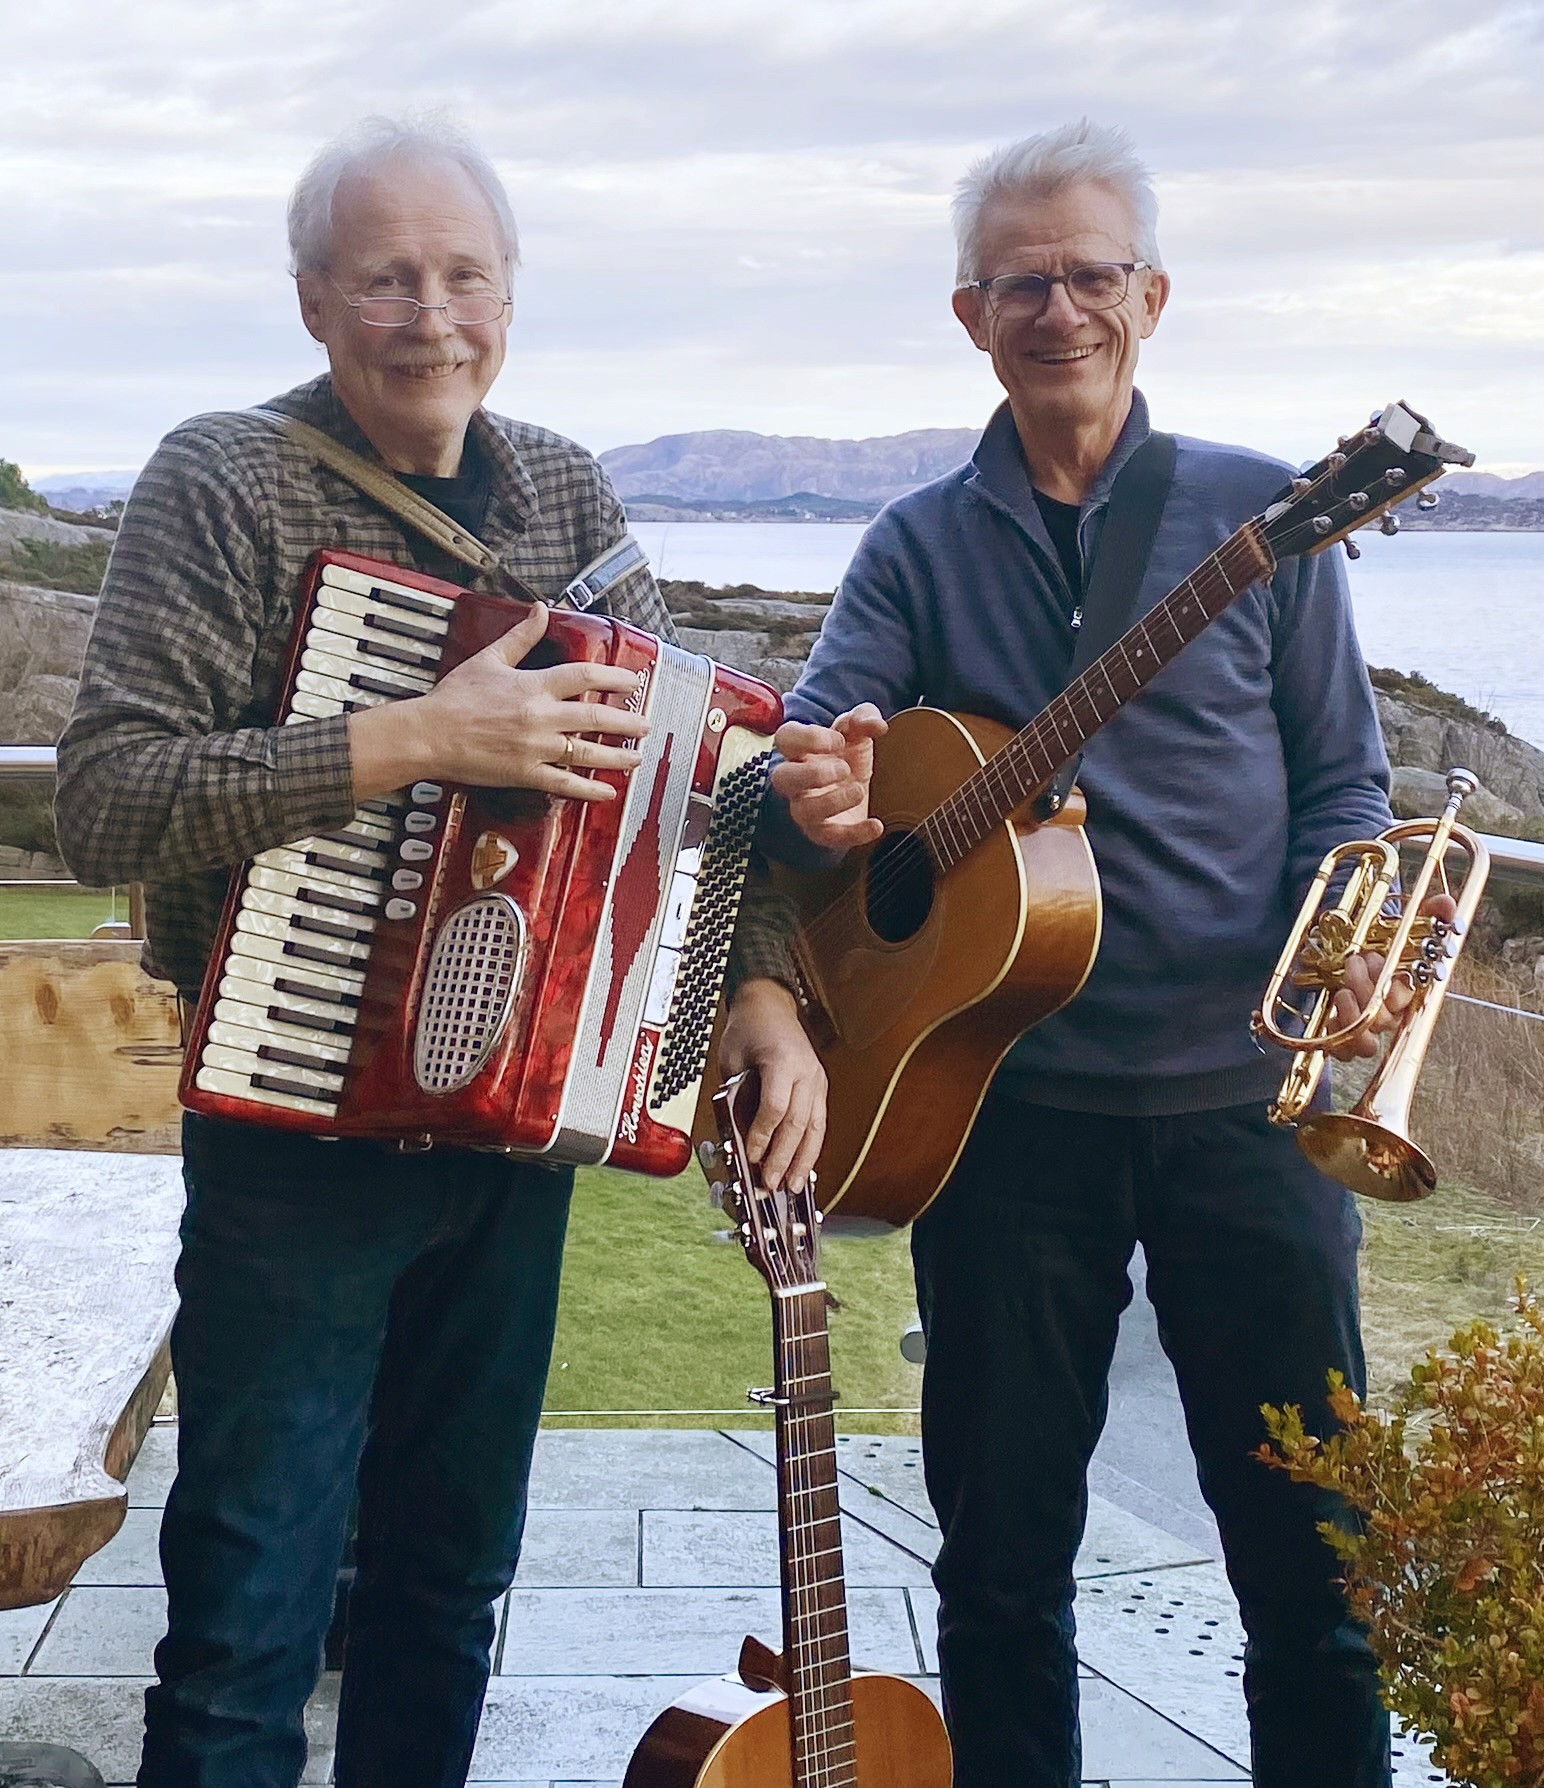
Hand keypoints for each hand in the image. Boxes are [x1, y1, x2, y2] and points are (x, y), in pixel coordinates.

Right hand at [350, 603, 649, 801]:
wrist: (429, 734)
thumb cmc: (455, 697)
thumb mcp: (489, 658)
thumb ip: (521, 636)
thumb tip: (540, 609)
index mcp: (534, 685)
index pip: (586, 676)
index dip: (615, 676)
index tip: (632, 681)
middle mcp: (541, 716)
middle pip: (596, 717)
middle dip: (626, 721)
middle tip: (645, 724)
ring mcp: (536, 747)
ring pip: (587, 753)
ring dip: (617, 756)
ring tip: (636, 758)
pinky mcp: (526, 774)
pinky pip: (565, 784)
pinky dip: (589, 789)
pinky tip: (607, 791)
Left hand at [719, 978, 826, 1192]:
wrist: (769, 1005)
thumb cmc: (747, 1029)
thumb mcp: (731, 1061)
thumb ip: (736, 1097)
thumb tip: (737, 1138)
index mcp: (783, 1060)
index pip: (775, 1108)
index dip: (762, 1137)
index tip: (750, 1157)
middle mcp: (806, 1072)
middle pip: (798, 1123)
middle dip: (783, 1158)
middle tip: (770, 1184)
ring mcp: (817, 1080)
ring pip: (815, 1128)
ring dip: (804, 1161)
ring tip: (793, 1187)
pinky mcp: (820, 1088)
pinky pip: (818, 1122)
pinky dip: (810, 1148)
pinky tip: (803, 1167)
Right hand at [770, 703, 887, 850]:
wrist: (858, 791)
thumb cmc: (848, 756)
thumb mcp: (858, 730)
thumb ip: (864, 716)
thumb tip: (874, 724)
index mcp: (800, 750)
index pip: (785, 738)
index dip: (810, 737)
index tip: (840, 740)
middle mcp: (797, 781)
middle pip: (782, 778)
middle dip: (812, 773)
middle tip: (843, 768)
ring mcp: (807, 808)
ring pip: (803, 811)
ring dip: (831, 801)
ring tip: (858, 790)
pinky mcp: (824, 832)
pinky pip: (830, 838)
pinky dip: (854, 834)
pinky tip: (876, 825)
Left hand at [1328, 891, 1458, 1059]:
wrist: (1349, 956)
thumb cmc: (1381, 946)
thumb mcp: (1404, 926)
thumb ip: (1428, 915)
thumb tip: (1447, 902)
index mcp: (1408, 992)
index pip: (1408, 998)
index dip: (1394, 985)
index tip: (1376, 958)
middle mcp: (1389, 1014)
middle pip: (1385, 1020)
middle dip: (1368, 991)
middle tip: (1354, 962)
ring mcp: (1366, 1028)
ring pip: (1366, 1046)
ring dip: (1353, 1020)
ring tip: (1343, 992)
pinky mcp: (1342, 1037)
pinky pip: (1341, 1053)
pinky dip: (1334, 1037)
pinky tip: (1329, 1014)